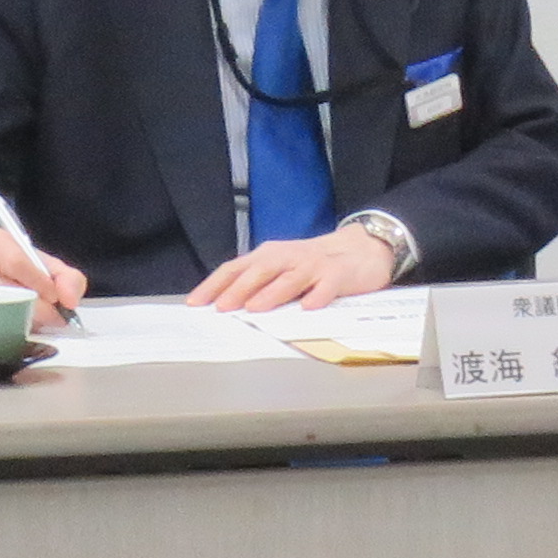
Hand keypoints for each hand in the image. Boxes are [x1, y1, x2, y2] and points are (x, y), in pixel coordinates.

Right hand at [0, 230, 86, 327]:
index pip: (16, 263)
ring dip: (24, 321)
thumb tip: (69, 301)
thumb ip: (68, 278)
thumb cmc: (18, 267)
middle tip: (54, 317)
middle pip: (6, 291)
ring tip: (38, 321)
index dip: (40, 284)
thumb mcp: (46, 264)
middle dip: (37, 308)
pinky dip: (11, 330)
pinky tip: (20, 326)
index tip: (57, 298)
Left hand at [192, 228, 400, 313]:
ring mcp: (313, 265)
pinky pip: (326, 287)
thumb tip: (224, 306)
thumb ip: (258, 282)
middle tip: (221, 308)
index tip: (196, 303)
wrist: (362, 248)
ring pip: (289, 279)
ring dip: (271, 293)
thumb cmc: (314, 263)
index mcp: (269, 256)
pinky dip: (317, 296)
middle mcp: (288, 257)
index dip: (215, 284)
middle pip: (259, 272)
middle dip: (238, 289)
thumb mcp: (281, 267)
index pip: (235, 268)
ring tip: (255, 309)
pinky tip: (308, 308)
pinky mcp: (338, 275)